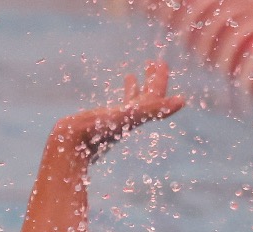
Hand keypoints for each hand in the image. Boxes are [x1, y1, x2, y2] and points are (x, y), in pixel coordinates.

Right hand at [54, 59, 186, 161]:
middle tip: (155, 63)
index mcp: (137, 115)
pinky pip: (120, 104)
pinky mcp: (104, 122)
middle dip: (153, 80)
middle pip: (148, 98)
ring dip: (139, 86)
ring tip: (136, 74)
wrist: (69, 147)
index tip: (161, 63)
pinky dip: (126, 91)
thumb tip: (183, 101)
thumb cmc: (96, 131)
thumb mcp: (130, 115)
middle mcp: (130, 118)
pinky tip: (126, 82)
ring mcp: (117, 120)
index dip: (160, 79)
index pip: (155, 96)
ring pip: (134, 100)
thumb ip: (157, 107)